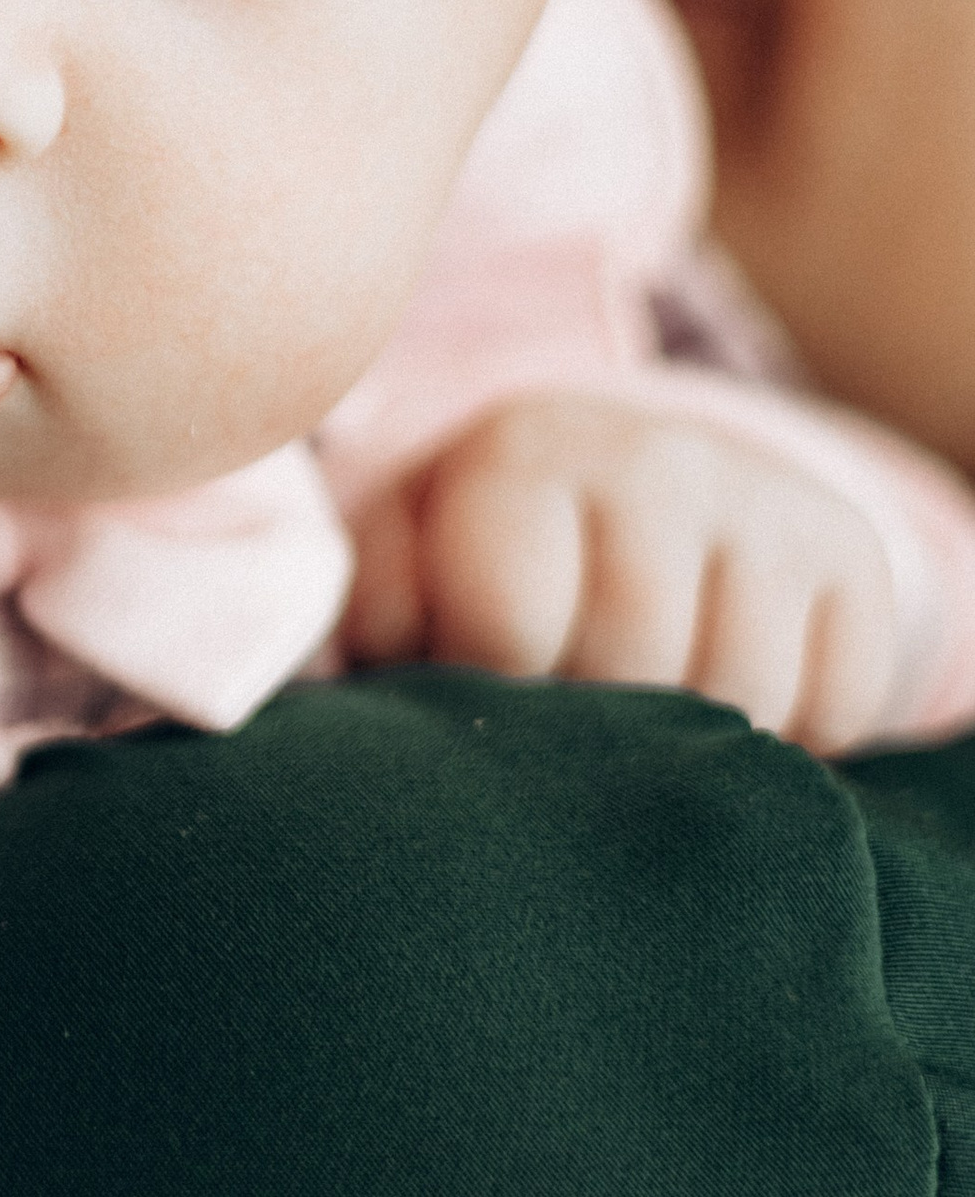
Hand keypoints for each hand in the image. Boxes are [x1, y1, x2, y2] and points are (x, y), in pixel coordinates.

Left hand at [344, 391, 899, 752]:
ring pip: (744, 698)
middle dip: (591, 720)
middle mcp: (659, 459)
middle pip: (634, 670)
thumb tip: (340, 695)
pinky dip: (789, 737)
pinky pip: (835, 707)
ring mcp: (768, 505)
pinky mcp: (856, 558)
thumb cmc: (480, 556)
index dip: (492, 681)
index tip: (486, 675)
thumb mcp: (400, 561)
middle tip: (568, 707)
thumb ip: (362, 615)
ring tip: (639, 709)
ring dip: (689, 742)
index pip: (508, 624)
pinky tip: (725, 701)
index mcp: (520, 453)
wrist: (631, 481)